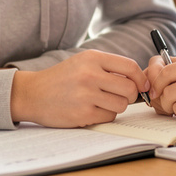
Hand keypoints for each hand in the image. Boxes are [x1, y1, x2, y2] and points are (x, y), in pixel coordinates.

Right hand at [10, 50, 149, 127]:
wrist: (33, 94)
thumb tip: (140, 81)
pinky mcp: (82, 114)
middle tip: (118, 96)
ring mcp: (86, 95)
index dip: (140, 78)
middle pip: (129, 88)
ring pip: (121, 105)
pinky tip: (90, 110)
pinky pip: (109, 117)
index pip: (130, 67)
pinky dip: (104, 116)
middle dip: (129, 95)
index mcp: (92, 58)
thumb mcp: (83, 62)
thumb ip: (109, 68)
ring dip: (116, 106)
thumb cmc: (62, 78)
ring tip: (100, 102)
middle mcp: (90, 74)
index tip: (143, 86)